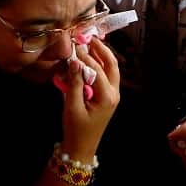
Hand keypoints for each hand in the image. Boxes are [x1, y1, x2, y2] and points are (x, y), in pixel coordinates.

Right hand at [60, 37, 119, 159]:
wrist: (81, 148)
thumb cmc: (76, 130)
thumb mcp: (72, 106)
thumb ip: (74, 83)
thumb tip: (75, 61)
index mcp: (107, 96)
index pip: (96, 69)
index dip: (85, 55)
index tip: (74, 44)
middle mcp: (114, 93)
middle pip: (112, 65)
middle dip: (102, 49)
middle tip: (89, 36)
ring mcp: (113, 95)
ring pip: (111, 69)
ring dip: (102, 55)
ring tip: (90, 43)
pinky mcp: (107, 97)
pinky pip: (106, 76)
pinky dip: (100, 65)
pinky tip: (89, 59)